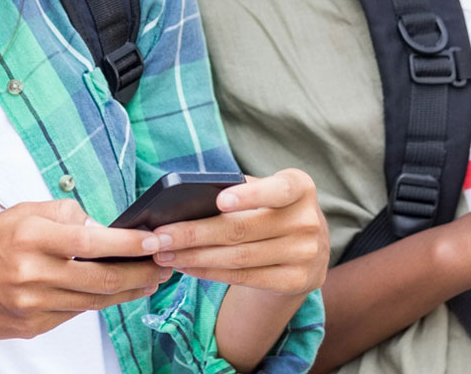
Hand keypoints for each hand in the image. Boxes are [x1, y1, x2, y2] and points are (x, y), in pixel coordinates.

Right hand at [0, 200, 171, 341]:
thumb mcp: (21, 212)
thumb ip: (64, 214)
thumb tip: (101, 228)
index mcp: (30, 237)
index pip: (92, 241)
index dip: (128, 243)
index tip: (153, 240)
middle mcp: (32, 273)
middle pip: (101, 278)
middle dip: (140, 272)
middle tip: (164, 264)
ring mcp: (33, 304)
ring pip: (94, 300)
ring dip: (127, 291)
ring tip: (149, 280)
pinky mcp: (33, 326)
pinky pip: (75, 313)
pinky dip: (98, 302)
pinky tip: (114, 292)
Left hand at [151, 169, 329, 294]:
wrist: (310, 250)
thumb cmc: (273, 209)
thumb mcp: (268, 192)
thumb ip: (240, 189)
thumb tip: (187, 200)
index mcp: (301, 188)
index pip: (277, 189)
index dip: (249, 195)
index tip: (218, 201)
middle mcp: (307, 221)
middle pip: (242, 229)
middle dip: (195, 233)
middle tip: (160, 235)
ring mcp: (305, 255)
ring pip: (238, 257)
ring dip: (195, 257)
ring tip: (164, 254)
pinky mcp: (295, 282)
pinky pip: (243, 278)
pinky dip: (209, 272)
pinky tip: (186, 267)